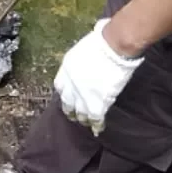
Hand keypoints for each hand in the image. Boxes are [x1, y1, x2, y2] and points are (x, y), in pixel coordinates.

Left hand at [54, 19, 142, 134]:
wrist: (111, 48)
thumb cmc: (100, 43)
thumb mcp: (81, 51)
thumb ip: (80, 62)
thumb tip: (85, 64)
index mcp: (66, 70)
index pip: (60, 87)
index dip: (64, 93)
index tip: (68, 98)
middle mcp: (70, 84)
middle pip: (67, 101)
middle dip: (69, 110)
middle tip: (72, 116)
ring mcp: (82, 94)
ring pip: (79, 112)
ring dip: (82, 119)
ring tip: (85, 123)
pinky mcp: (96, 102)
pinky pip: (94, 118)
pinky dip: (96, 125)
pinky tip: (98, 129)